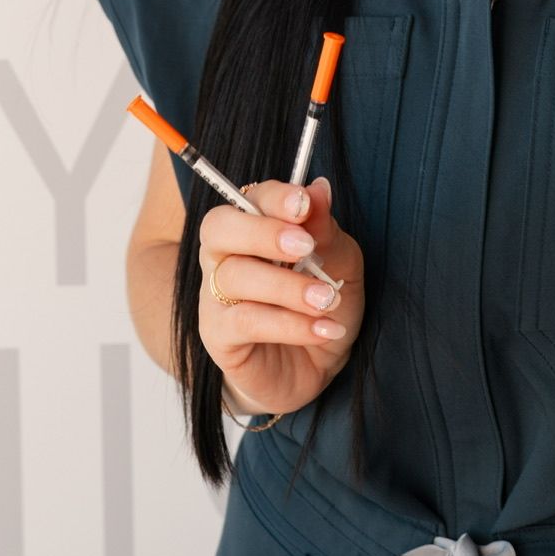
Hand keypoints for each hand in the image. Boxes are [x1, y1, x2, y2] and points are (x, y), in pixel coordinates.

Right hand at [198, 174, 364, 420]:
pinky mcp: (219, 336)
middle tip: (305, 247)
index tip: (305, 204)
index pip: (249, 198)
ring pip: (235, 276)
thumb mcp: (338, 262)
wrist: (317, 367)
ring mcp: (216, 296)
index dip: (275, 198)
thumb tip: (318, 187)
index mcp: (252, 227)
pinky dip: (289, 324)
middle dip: (262, 232)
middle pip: (219, 227)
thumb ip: (324, 227)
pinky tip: (322, 329)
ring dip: (288, 287)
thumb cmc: (321, 304)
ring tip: (327, 300)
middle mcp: (224, 256)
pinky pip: (245, 321)